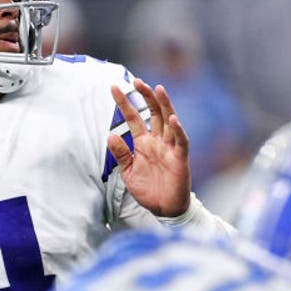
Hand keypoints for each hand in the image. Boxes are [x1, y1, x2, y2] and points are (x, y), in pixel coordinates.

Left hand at [107, 78, 190, 216]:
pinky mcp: (180, 158)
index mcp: (144, 142)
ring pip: (168, 120)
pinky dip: (178, 130)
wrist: (163, 209)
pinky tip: (173, 119)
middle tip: (137, 81)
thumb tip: (110, 135)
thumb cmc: (147, 189)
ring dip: (164, 105)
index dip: (124, 102)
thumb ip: (121, 154)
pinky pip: (181, 141)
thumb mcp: (127, 172)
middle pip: (153, 112)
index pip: (133, 117)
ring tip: (158, 89)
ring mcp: (170, 148)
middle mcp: (158, 141)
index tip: (114, 87)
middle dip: (146, 96)